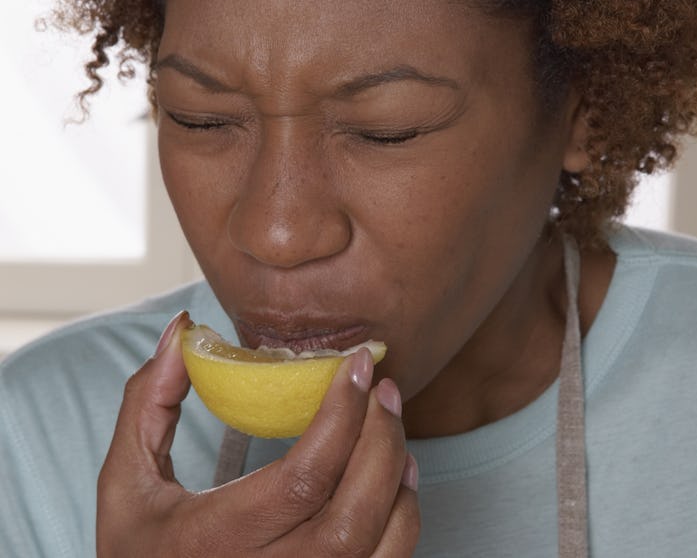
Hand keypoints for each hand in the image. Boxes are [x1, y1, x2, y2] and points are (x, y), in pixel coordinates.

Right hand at [97, 311, 419, 556]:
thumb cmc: (142, 550)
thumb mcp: (126, 484)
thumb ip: (148, 403)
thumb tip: (182, 329)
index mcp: (214, 540)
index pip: (301, 477)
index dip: (341, 415)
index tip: (357, 365)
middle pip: (352, 511)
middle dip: (380, 438)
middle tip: (385, 388)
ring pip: (379, 544)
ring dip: (397, 477)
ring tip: (391, 425)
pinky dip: (402, 518)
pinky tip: (395, 478)